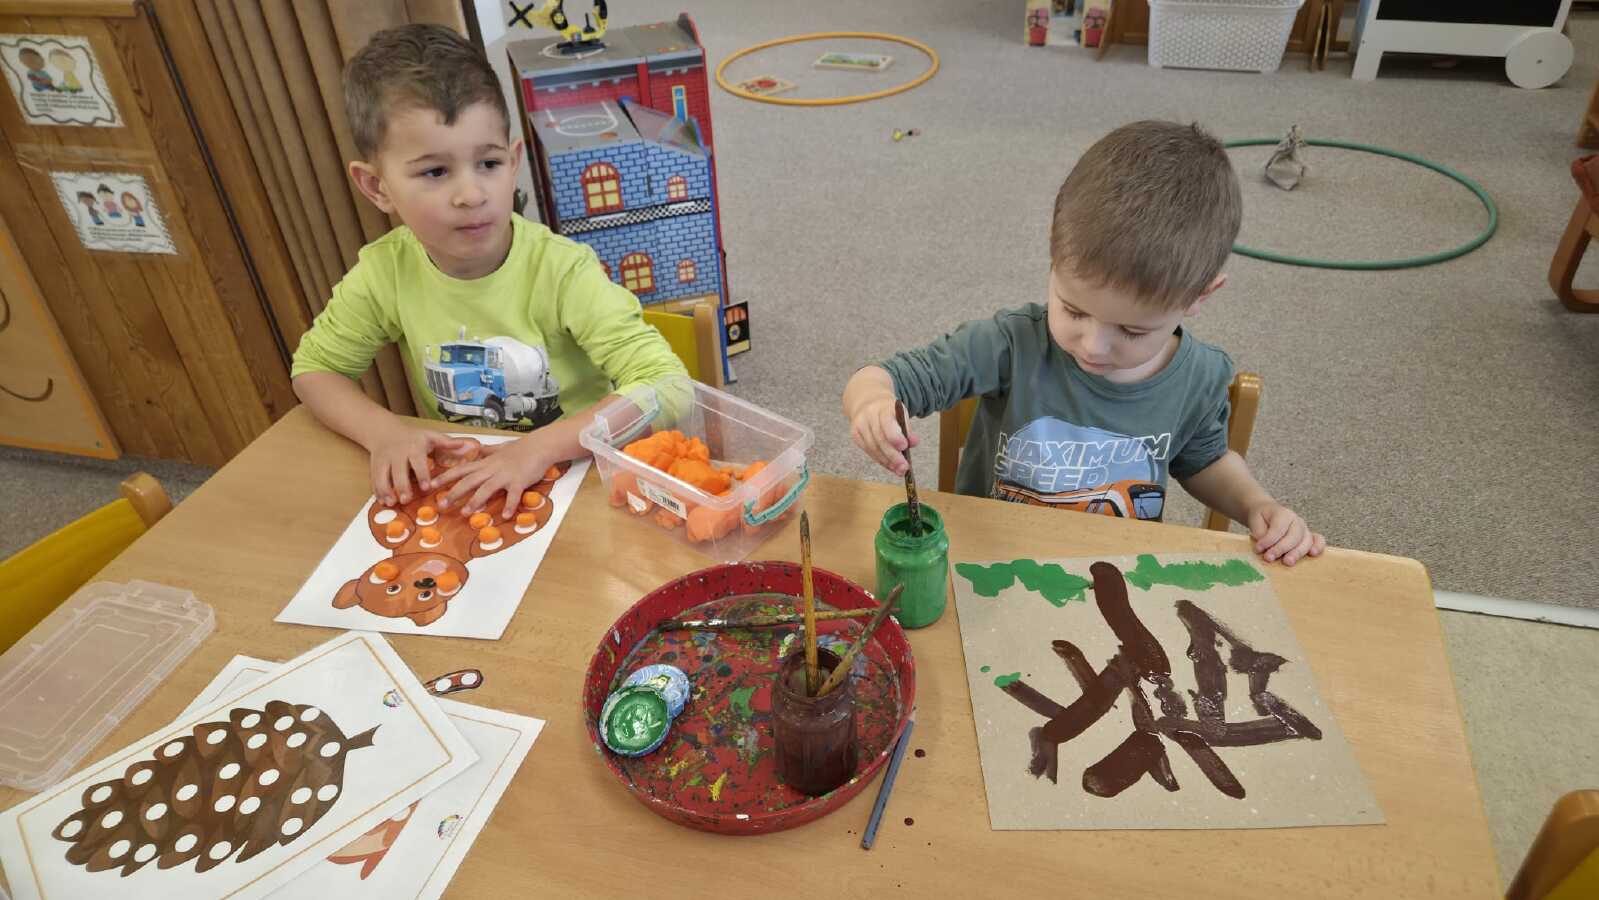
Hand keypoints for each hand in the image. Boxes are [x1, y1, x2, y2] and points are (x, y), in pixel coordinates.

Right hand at [368, 425, 475, 506]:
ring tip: (391, 503)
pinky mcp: (374, 466)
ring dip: (386, 490)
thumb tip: (470, 446)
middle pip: (398, 471)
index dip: (421, 475)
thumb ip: (449, 443)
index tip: (426, 487)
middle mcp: (397, 453)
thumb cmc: (413, 437)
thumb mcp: (431, 436)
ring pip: (383, 475)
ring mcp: (384, 460)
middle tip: (406, 500)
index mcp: (414, 446)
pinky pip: (374, 479)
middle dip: (402, 486)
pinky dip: (378, 491)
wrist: (384, 431)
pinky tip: (383, 501)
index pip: (417, 461)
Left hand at [432, 434, 559, 519]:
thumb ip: (488, 451)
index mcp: (486, 462)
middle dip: (454, 493)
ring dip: (475, 501)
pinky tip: (504, 516)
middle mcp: (492, 469)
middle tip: (441, 505)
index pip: (461, 469)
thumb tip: (479, 449)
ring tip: (466, 513)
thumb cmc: (522, 448)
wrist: (540, 445)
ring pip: (487, 488)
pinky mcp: (519, 481)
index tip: (431, 485)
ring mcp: (505, 475)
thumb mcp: (501, 448)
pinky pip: (513, 495)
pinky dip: (509, 505)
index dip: (446, 477)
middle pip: (469, 481)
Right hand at [849, 396, 918, 475]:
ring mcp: (860, 424)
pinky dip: (880, 460)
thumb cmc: (889, 412)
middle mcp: (869, 415)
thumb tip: (913, 442)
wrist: (868, 402)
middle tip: (904, 467)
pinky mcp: (855, 433)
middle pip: (880, 438)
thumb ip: (908, 429)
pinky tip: (889, 465)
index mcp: (883, 407)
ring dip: (887, 461)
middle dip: (893, 455)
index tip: (904, 447)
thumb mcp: (901, 415)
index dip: (895, 437)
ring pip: (873, 447)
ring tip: (899, 470)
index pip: (887, 423)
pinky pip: (868, 450)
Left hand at [1246, 502, 1325, 565]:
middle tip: (1269, 558)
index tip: (1258, 549)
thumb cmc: (1261, 519)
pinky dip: (1318, 547)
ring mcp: (1304, 529)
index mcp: (1283, 514)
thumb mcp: (1255, 521)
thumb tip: (1264, 546)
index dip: (1269, 539)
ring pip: (1306, 541)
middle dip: (1281, 548)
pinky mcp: (1309, 537)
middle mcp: (1296, 521)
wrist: (1267, 514)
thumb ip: (1259, 532)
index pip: (1278, 528)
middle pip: (1294, 536)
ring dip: (1297, 553)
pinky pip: (1318, 540)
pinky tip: (1312, 554)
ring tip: (1287, 562)